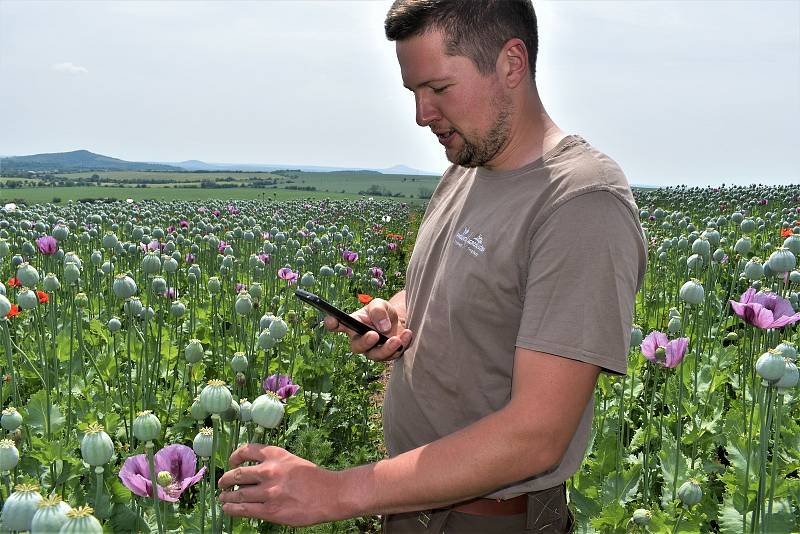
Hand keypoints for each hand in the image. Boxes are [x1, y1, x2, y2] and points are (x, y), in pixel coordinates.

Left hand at [218, 444, 341, 526]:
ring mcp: (269, 492)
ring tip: (223, 498)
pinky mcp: (271, 510)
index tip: (231, 463)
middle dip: (226, 480)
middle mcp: (269, 471)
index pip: (246, 450)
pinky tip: (228, 509)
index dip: (234, 457)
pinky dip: (232, 509)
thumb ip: (272, 463)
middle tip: (222, 483)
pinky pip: (244, 510)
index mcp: (275, 455)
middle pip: (237, 474)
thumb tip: (250, 473)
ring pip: (238, 494)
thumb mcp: (291, 461)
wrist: (330, 494)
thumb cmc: (313, 478)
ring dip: (226, 497)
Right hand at [323, 298, 412, 361]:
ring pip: (376, 355)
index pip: (337, 325)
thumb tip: (382, 327)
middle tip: (374, 335)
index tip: (331, 320)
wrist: (400, 320)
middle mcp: (360, 339)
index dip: (331, 323)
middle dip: (365, 342)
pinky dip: (402, 344)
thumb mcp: (380, 304)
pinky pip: (393, 354)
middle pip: (357, 347)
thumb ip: (378, 311)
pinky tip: (407, 334)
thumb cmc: (383, 312)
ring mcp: (373, 350)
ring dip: (387, 348)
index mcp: (352, 324)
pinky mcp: (388, 355)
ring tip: (397, 339)